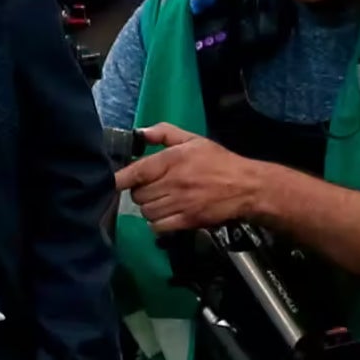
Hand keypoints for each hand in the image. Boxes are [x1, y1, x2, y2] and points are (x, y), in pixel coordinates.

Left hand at [113, 123, 260, 232]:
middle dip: (140, 192)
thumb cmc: (218, 161)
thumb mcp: (193, 140)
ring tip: (161, 200)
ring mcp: (180, 204)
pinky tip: (166, 214)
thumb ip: (164, 133)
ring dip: (149, 208)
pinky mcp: (187, 221)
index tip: (112, 182)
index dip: (118, 179)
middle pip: (138, 195)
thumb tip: (139, 133)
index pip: (136, 172)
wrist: (248, 187)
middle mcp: (173, 183)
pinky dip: (157, 223)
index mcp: (172, 160)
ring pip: (146, 211)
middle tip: (152, 188)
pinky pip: (157, 226)